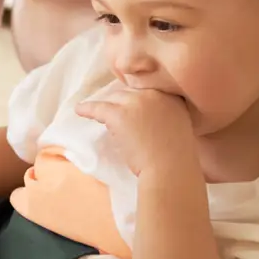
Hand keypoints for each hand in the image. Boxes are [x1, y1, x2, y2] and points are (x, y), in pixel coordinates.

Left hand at [76, 86, 196, 175]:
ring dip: (105, 106)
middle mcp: (152, 94)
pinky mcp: (118, 114)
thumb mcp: (178, 127)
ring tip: (96, 110)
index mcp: (170, 96)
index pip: (146, 90)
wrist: (169, 167)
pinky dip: (87, 109)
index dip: (135, 98)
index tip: (129, 104)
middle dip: (119, 101)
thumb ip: (166, 116)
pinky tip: (79, 110)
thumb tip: (151, 117)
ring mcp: (135, 102)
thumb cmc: (176, 156)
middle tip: (112, 108)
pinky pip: (98, 108)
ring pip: (114, 98)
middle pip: (129, 92)